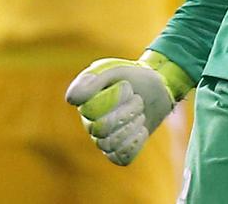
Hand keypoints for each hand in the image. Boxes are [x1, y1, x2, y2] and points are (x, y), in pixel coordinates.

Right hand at [65, 51, 194, 165]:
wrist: (156, 91)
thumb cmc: (132, 77)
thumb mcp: (114, 70)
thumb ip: (93, 80)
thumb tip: (71, 100)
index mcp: (84, 101)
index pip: (91, 111)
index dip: (114, 100)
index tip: (127, 86)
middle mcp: (88, 122)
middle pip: (101, 129)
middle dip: (126, 113)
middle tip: (138, 100)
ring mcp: (101, 139)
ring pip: (110, 145)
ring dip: (132, 127)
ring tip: (140, 114)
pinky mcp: (116, 152)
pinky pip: (121, 158)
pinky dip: (135, 143)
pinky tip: (140, 130)